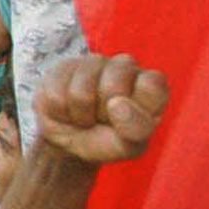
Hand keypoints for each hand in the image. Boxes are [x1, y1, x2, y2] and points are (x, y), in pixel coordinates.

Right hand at [33, 53, 170, 166]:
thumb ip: (136, 128)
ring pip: (81, 92)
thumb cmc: (107, 141)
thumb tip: (117, 103)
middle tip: (103, 120)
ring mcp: (93, 63)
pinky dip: (61, 112)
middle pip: (112, 86)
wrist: (70, 142)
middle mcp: (125, 67)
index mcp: (151, 85)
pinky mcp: (63, 67)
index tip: (129, 123)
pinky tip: (68, 110)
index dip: (135, 109)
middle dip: (103, 113)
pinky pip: (56, 95)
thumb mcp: (129, 146)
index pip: (151, 84)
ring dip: (81, 115)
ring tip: (85, 117)